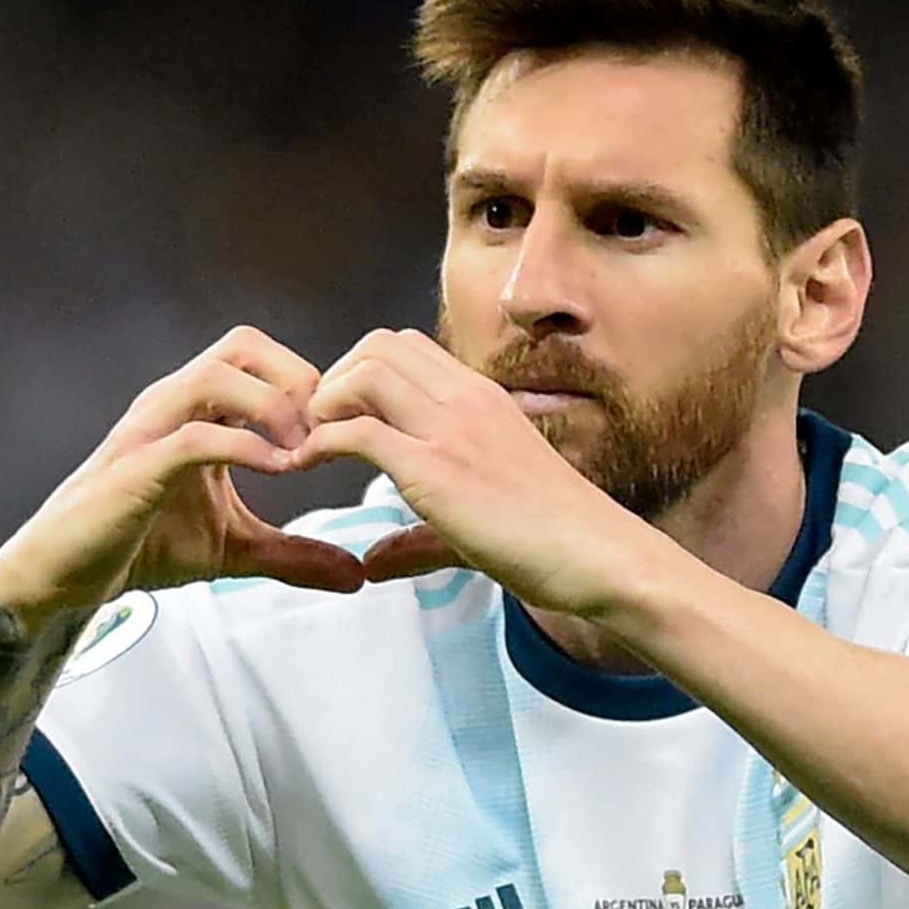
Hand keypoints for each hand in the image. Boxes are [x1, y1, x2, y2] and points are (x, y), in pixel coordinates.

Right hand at [0, 326, 362, 625]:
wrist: (70, 576)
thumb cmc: (144, 545)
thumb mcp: (236, 550)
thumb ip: (294, 555)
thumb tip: (355, 576)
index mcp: (199, 408)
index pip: (261, 356)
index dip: (311, 384)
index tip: (343, 432)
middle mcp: (174, 404)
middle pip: (244, 344)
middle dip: (298, 379)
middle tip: (331, 431)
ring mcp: (152, 429)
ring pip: (218, 376)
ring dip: (274, 406)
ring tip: (306, 451)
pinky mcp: (137, 466)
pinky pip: (195, 436)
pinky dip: (245, 447)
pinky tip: (280, 471)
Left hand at [294, 329, 660, 614]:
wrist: (598, 554)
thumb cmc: (555, 538)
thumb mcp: (486, 513)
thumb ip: (420, 535)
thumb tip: (373, 562)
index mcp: (482, 399)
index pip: (406, 347)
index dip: (360, 372)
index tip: (342, 417)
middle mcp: (465, 401)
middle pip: (378, 345)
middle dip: (334, 378)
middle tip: (318, 427)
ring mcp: (451, 431)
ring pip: (363, 374)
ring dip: (323, 403)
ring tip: (311, 443)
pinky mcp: (436, 470)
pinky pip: (357, 431)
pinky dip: (321, 442)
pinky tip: (310, 465)